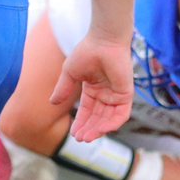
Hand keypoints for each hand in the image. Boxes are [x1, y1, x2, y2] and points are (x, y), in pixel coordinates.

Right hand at [52, 27, 132, 141]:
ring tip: (88, 137)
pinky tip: (103, 129)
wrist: (103, 41)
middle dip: (89, 129)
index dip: (80, 123)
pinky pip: (121, 114)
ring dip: (99, 129)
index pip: (87, 111)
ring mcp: (116, 95)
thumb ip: (63, 88)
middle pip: (97, 117)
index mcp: (93, 89)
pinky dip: (113, 123)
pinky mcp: (126, 94)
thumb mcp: (70, 73)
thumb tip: (52, 103)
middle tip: (80, 139)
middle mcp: (105, 94)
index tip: (74, 134)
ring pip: (108, 119)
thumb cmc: (87, 52)